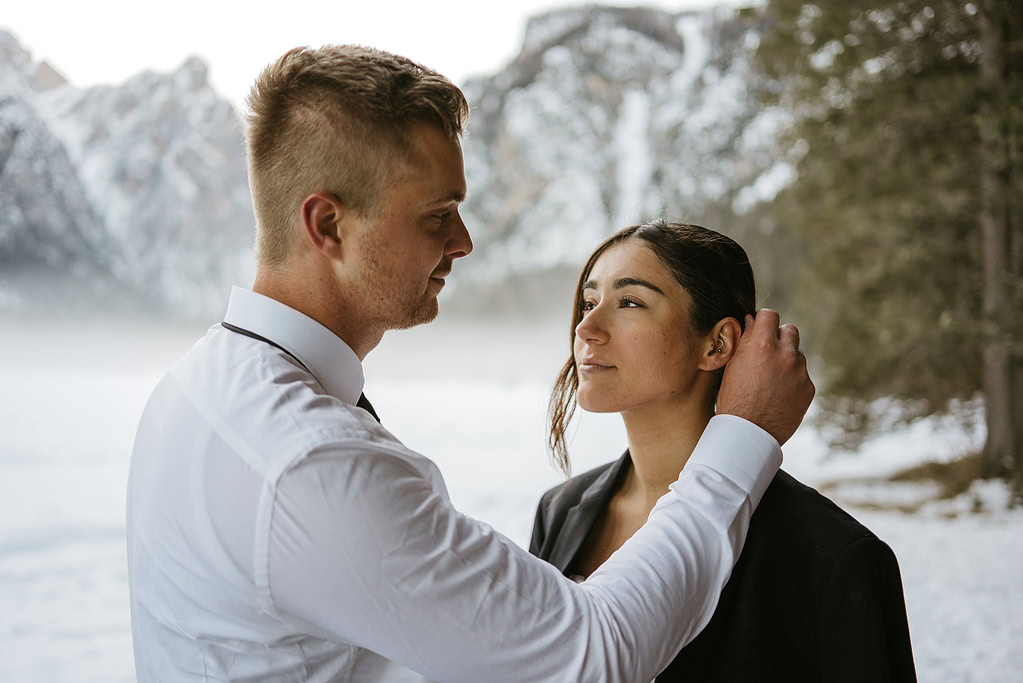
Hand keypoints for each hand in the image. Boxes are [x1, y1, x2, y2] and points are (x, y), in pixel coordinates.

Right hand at [716, 309, 813, 445]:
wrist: (748, 433)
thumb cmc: (733, 399)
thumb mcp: (732, 365)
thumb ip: (745, 341)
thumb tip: (752, 322)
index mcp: (763, 345)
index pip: (770, 314)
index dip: (763, 320)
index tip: (760, 328)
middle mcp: (785, 354)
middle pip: (789, 330)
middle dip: (779, 337)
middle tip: (768, 352)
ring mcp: (800, 372)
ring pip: (797, 353)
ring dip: (787, 359)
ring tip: (771, 377)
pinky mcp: (808, 388)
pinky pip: (802, 374)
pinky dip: (793, 379)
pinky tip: (779, 392)